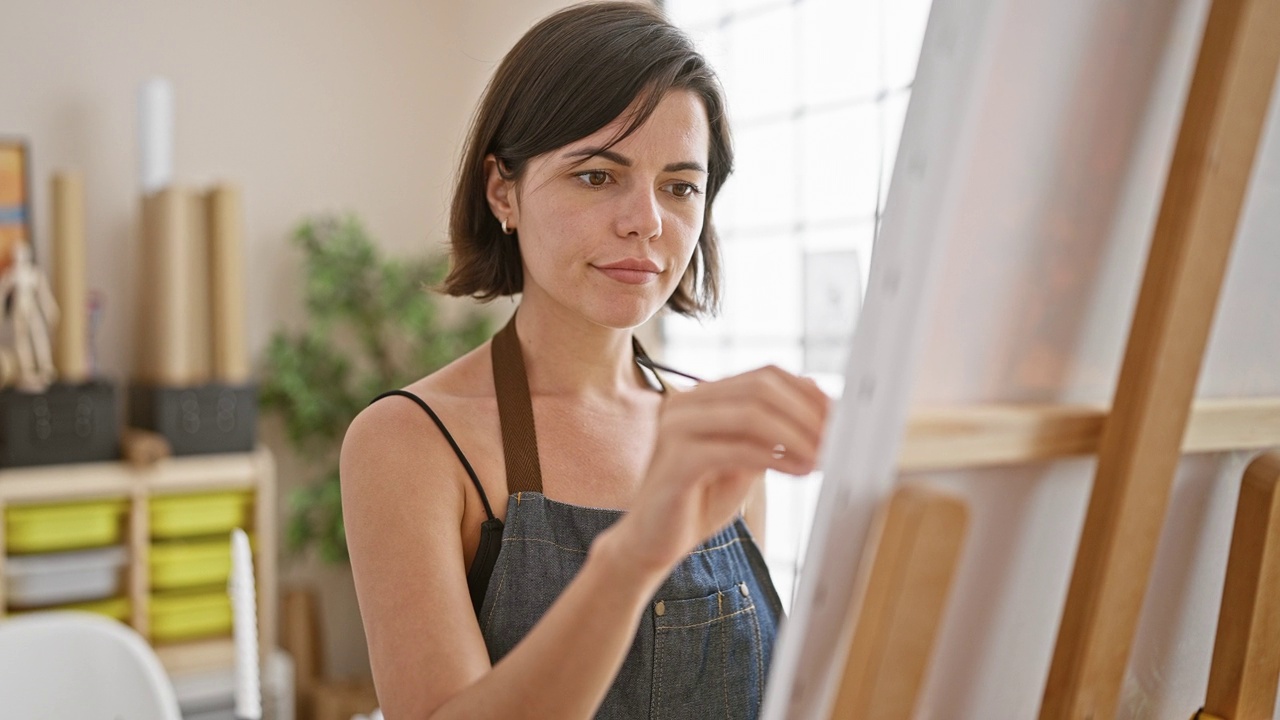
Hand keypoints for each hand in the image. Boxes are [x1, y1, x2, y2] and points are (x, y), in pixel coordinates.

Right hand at [609, 365, 830, 576]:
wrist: (653, 542)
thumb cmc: (699, 501)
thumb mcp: (745, 460)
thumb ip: (771, 433)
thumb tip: (819, 404)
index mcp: (702, 397)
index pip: (764, 375)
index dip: (808, 393)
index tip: (839, 418)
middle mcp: (686, 402)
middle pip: (761, 387)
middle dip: (807, 412)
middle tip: (837, 438)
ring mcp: (676, 427)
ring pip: (750, 412)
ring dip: (797, 434)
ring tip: (821, 458)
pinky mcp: (675, 460)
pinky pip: (736, 448)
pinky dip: (776, 457)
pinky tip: (799, 470)